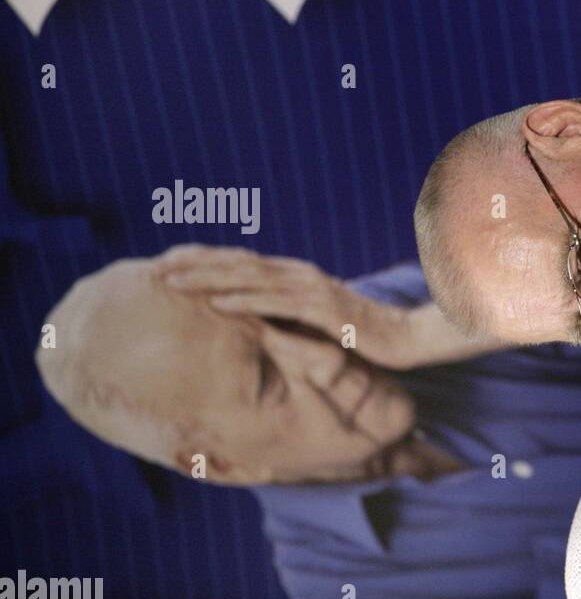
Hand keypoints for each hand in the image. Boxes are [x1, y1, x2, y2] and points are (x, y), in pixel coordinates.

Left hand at [158, 245, 418, 369]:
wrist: (409, 338)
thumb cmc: (366, 336)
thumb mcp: (320, 326)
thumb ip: (290, 320)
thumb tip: (258, 329)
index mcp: (296, 277)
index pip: (241, 262)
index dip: (203, 260)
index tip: (166, 264)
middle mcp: (300, 275)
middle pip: (236, 263)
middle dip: (193, 263)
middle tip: (153, 266)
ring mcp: (311, 290)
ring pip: (249, 278)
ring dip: (207, 278)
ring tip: (170, 280)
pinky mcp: (324, 310)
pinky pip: (276, 304)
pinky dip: (243, 300)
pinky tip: (215, 302)